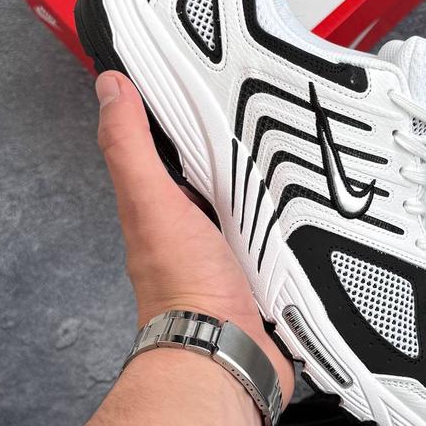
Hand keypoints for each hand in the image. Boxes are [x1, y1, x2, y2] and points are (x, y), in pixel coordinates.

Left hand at [95, 70, 293, 403]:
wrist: (226, 351)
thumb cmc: (184, 284)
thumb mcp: (151, 203)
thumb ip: (130, 148)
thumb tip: (109, 88)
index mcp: (164, 201)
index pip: (173, 141)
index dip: (187, 108)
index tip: (211, 74)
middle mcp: (197, 220)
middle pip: (222, 165)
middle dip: (245, 138)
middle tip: (276, 103)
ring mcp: (235, 241)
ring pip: (255, 193)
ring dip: (274, 173)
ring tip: (305, 140)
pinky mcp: (267, 260)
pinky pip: (282, 222)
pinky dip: (294, 207)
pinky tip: (315, 193)